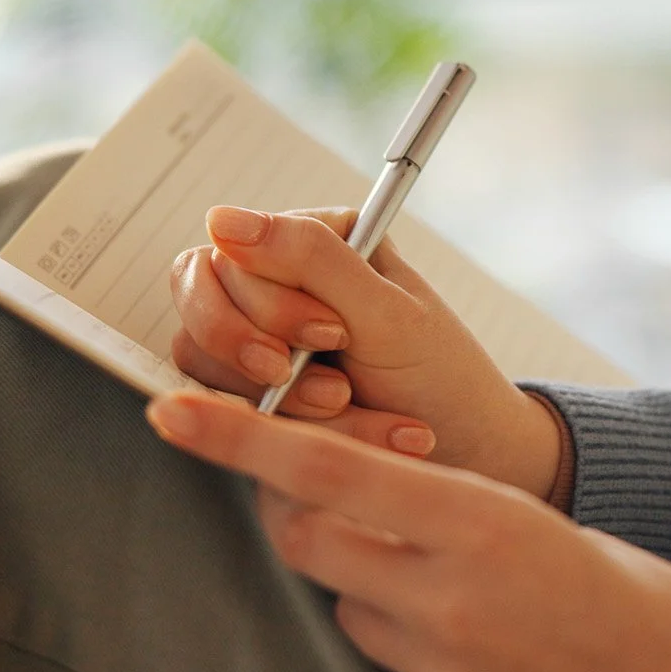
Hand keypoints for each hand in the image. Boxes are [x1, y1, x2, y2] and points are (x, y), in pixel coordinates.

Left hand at [145, 390, 670, 671]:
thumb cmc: (662, 612)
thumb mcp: (566, 536)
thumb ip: (470, 526)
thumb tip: (401, 521)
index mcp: (484, 525)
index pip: (329, 473)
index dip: (240, 439)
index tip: (170, 409)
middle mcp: (447, 600)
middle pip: (312, 547)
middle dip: (310, 521)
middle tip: (342, 509)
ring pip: (357, 616)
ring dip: (386, 597)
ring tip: (482, 609)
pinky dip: (437, 668)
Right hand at [168, 206, 563, 498]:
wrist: (468, 452)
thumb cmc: (440, 375)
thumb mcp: (387, 312)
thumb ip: (310, 259)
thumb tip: (223, 220)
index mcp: (316, 240)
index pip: (228, 254)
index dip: (264, 303)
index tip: (331, 337)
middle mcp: (279, 282)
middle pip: (202, 305)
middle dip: (262, 353)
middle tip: (333, 385)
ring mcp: (261, 340)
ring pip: (207, 363)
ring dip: (283, 399)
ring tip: (350, 405)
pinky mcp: (255, 396)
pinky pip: (230, 409)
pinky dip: (292, 427)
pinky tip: (347, 426)